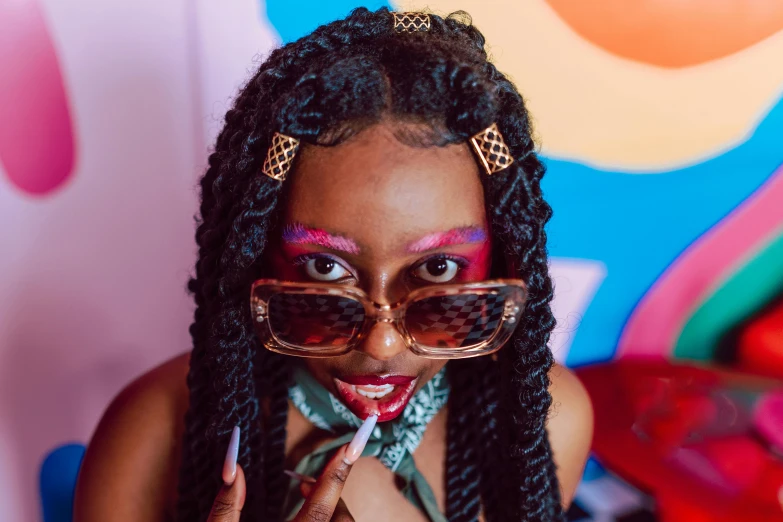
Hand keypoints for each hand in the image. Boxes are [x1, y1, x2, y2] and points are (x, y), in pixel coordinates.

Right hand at [206, 415, 376, 521]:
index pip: (321, 506)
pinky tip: (307, 520)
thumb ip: (225, 507)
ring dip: (330, 513)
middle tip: (302, 484)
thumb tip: (231, 465)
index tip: (356, 441)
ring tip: (302, 498)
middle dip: (330, 496)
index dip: (337, 472)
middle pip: (340, 520)